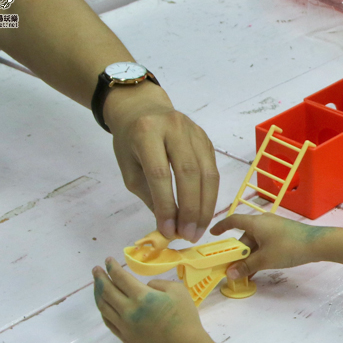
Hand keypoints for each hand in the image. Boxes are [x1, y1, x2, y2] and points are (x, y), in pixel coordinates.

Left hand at [91, 257, 209, 342]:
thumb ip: (158, 284)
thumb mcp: (178, 291)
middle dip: (100, 278)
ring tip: (97, 285)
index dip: (112, 267)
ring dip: (98, 293)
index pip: (120, 278)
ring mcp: (124, 326)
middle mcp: (127, 310)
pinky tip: (105, 305)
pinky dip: (104, 310)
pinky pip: (108, 322)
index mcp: (141, 296)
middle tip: (96, 270)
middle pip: (107, 291)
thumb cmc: (185, 319)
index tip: (107, 260)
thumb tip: (146, 287)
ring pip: (103, 306)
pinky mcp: (125, 338)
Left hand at [104, 82, 218, 242]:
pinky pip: (213, 171)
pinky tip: (205, 213)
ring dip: (206, 206)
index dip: (167, 205)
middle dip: (191, 209)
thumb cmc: (130, 141)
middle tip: (189, 235)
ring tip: (199, 230)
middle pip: (189, 173)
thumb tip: (169, 226)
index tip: (168, 231)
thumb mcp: (129, 167)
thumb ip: (149, 195)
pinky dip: (210, 196)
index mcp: (147, 133)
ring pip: (208, 174)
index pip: (160, 174)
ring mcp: (195, 132)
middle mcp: (174, 128)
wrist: (142, 107)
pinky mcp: (207, 139)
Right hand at [210, 213, 332, 281]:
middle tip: (232, 269)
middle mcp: (263, 222)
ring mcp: (274, 228)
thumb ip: (246, 266)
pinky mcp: (283, 234)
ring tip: (246, 274)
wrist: (317, 244)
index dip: (222, 226)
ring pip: (256, 242)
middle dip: (238, 253)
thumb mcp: (264, 259)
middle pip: (245, 236)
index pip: (233, 221)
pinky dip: (260, 254)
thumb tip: (229, 274)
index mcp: (255, 223)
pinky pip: (265, 243)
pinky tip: (259, 268)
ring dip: (249, 257)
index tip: (213, 234)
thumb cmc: (288, 248)